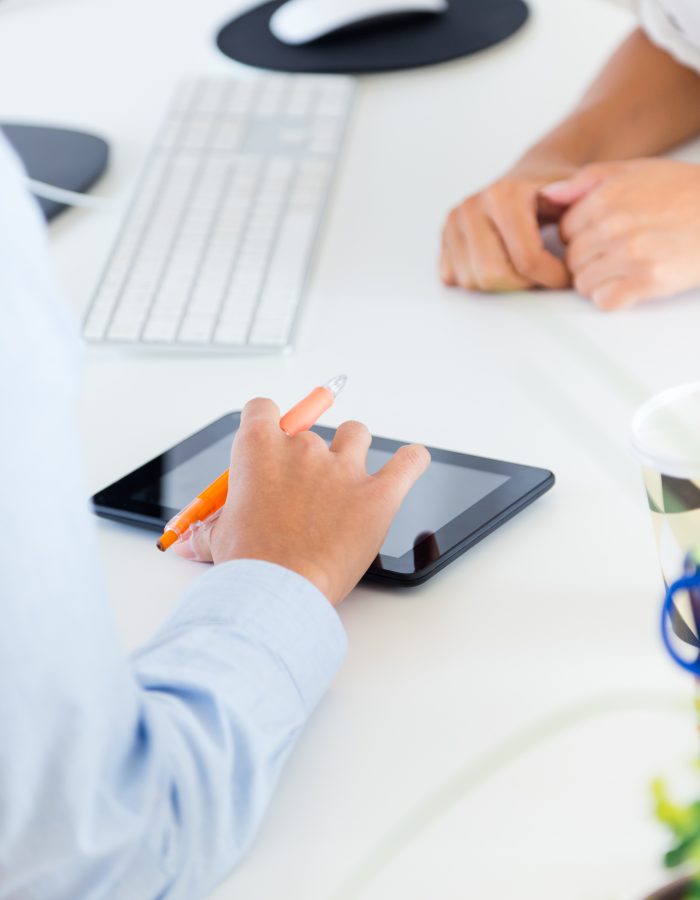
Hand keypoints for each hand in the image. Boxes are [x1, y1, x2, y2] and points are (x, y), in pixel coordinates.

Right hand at [175, 399, 430, 605]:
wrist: (277, 592)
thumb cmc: (247, 564)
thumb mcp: (218, 539)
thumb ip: (208, 530)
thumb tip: (186, 542)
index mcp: (258, 449)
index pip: (263, 409)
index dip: (267, 424)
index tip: (271, 441)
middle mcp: (302, 448)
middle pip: (311, 428)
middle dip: (309, 455)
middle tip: (305, 492)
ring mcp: (343, 468)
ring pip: (355, 435)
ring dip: (352, 450)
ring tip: (347, 478)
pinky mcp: (378, 494)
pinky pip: (408, 462)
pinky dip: (412, 460)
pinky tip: (412, 461)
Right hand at [440, 164, 573, 291]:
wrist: (529, 177)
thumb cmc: (554, 192)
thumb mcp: (577, 192)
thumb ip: (584, 208)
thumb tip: (582, 227)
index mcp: (503, 194)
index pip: (526, 259)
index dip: (551, 277)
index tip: (567, 276)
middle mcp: (471, 207)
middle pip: (493, 275)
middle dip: (523, 285)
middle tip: (544, 276)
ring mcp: (453, 223)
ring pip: (473, 281)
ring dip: (502, 284)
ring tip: (524, 269)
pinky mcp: (443, 239)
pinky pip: (457, 279)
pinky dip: (480, 281)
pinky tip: (501, 265)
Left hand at [541, 159, 699, 309]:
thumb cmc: (686, 193)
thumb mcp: (639, 170)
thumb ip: (589, 180)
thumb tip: (547, 195)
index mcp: (608, 197)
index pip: (565, 230)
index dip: (580, 237)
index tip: (600, 237)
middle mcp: (616, 225)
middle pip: (572, 259)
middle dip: (588, 261)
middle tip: (615, 256)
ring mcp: (631, 255)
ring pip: (583, 283)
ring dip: (599, 281)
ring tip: (624, 270)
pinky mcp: (648, 281)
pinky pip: (605, 300)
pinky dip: (613, 298)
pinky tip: (630, 285)